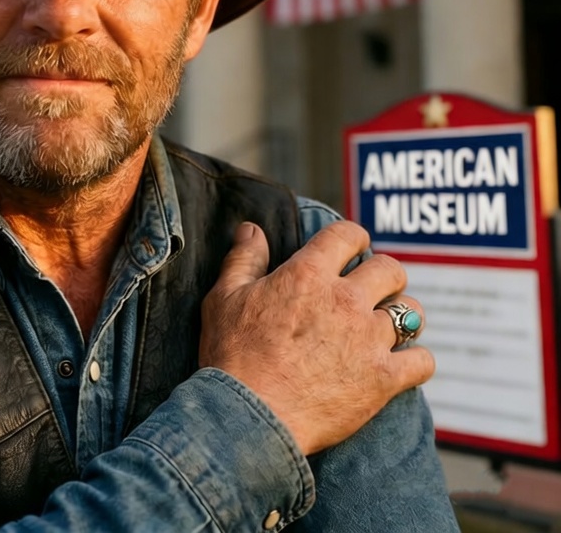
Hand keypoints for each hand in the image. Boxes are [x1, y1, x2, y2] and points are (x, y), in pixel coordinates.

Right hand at [199, 220, 433, 455]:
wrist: (250, 416)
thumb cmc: (233, 355)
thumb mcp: (224, 297)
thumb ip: (243, 258)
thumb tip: (252, 229)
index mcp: (308, 274)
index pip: (347, 235)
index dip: (354, 237)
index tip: (353, 246)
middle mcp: (345, 300)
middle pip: (390, 269)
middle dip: (385, 274)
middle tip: (372, 289)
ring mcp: (368, 340)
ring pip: (412, 313)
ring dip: (402, 316)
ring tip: (387, 326)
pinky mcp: (384, 379)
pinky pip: (422, 361)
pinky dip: (415, 361)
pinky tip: (401, 364)